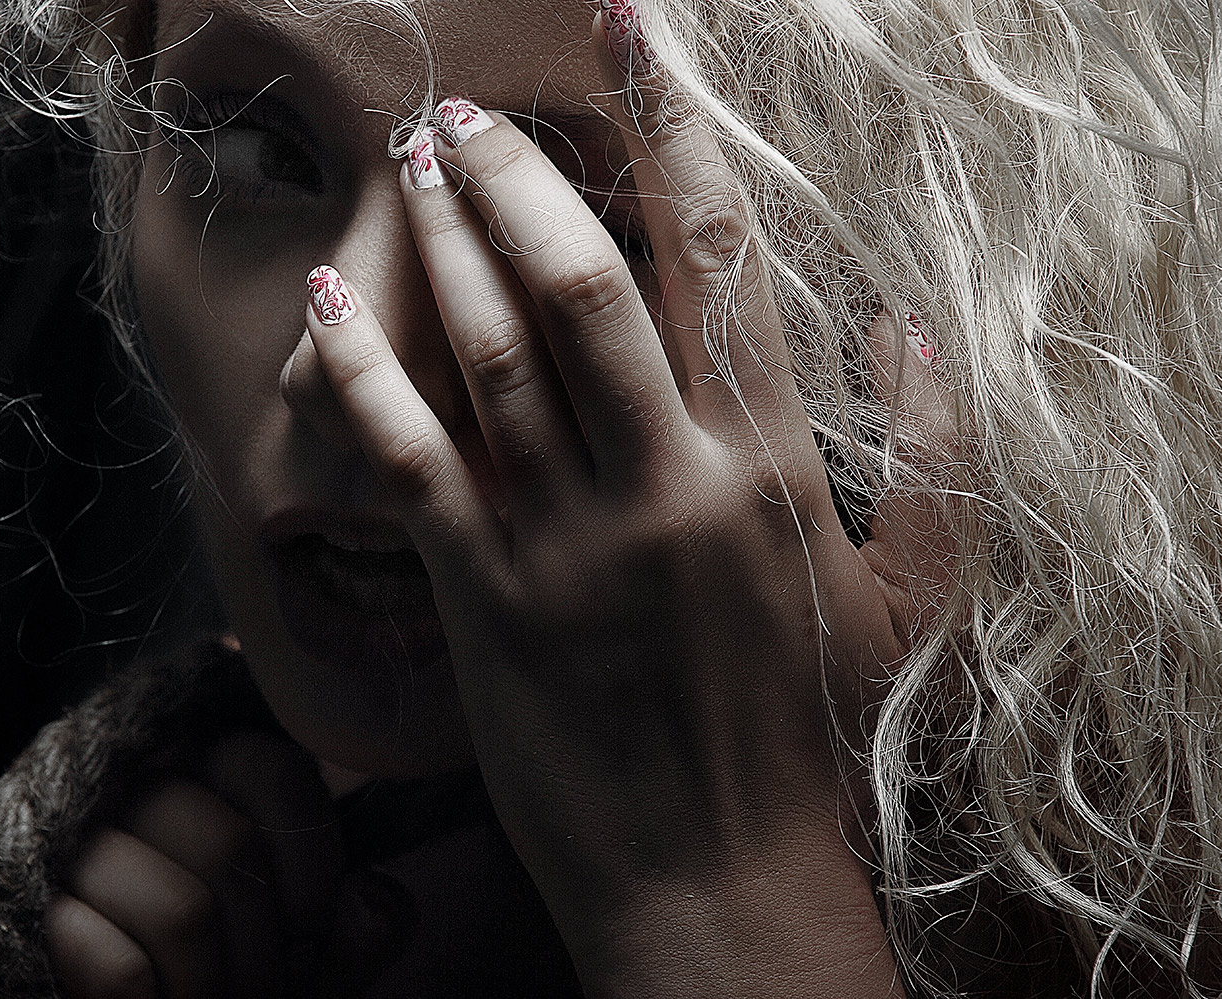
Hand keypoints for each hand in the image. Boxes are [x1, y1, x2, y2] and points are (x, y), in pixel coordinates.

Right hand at [0, 730, 347, 998]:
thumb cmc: (197, 980)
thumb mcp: (290, 963)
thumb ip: (344, 935)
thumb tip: (378, 900)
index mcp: (199, 762)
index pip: (277, 769)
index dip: (314, 861)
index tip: (313, 928)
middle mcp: (124, 772)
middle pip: (235, 846)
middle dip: (267, 949)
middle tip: (261, 990)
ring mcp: (52, 828)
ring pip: (184, 910)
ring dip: (212, 989)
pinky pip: (113, 962)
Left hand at [294, 11, 955, 996]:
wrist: (718, 878)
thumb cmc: (813, 735)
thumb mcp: (909, 595)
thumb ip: (927, 450)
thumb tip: (908, 324)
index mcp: (766, 466)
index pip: (721, 258)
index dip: (676, 130)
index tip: (631, 37)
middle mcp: (663, 481)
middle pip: (582, 281)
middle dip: (519, 175)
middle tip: (469, 111)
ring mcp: (565, 540)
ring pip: (489, 352)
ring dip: (444, 245)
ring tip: (417, 166)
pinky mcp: (485, 599)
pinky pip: (410, 460)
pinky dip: (361, 373)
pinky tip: (325, 303)